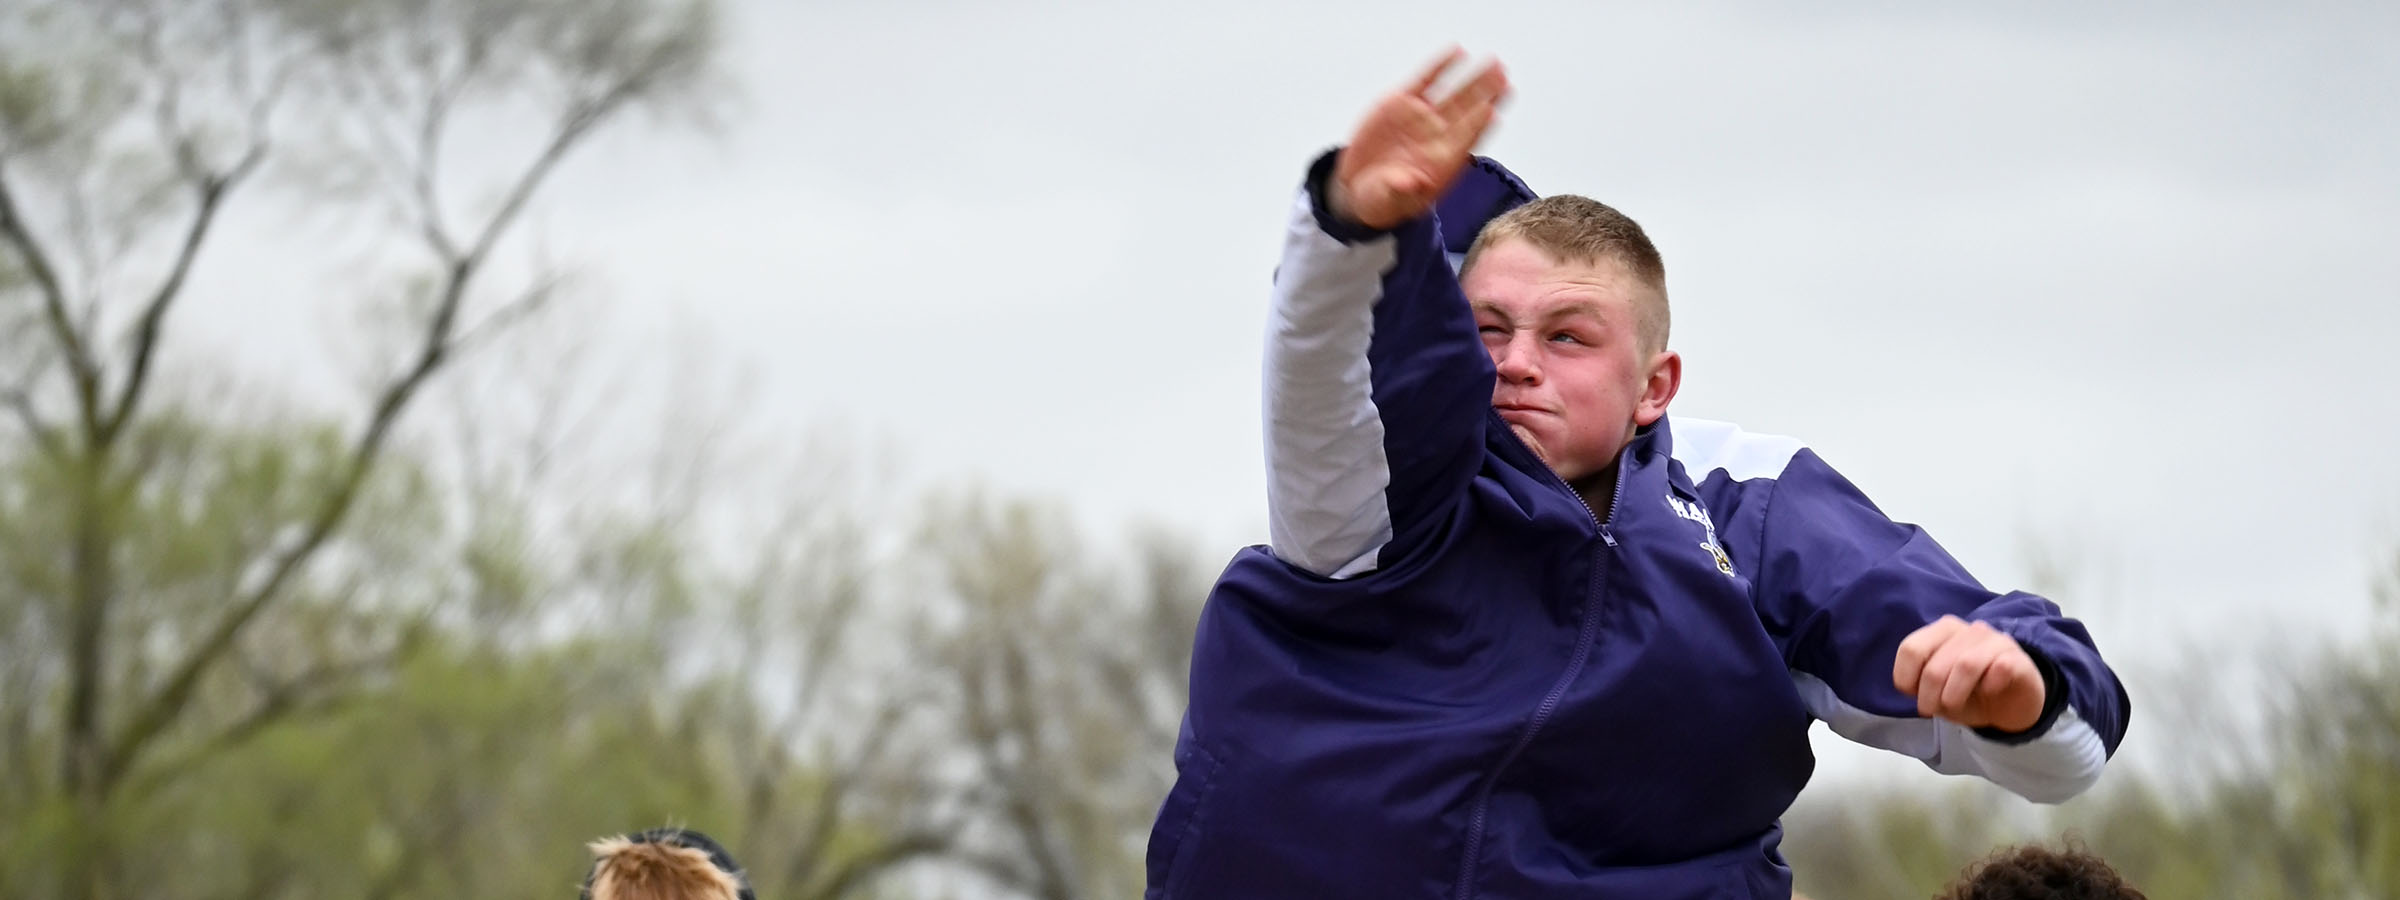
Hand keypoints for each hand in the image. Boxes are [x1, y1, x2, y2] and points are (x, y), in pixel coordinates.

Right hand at [1328, 47, 1509, 229]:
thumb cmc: (1383, 197)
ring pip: (1454, 93)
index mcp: (1441, 161)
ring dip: (1475, 77)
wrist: (1359, 186)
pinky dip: (1440, 66)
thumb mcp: (1388, 200)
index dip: (1480, 124)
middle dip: (1487, 93)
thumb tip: (1411, 183)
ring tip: (1494, 62)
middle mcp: (1437, 136)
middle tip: (1504, 76)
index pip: (1467, 138)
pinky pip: (1425, 80)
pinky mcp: (1401, 103)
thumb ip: (1400, 191)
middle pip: (1469, 110)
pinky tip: (1456, 52)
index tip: (1492, 110)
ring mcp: (1422, 117)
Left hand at [1893, 615, 2045, 732]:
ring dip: (1953, 694)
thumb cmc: (1968, 693)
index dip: (1906, 678)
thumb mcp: (1936, 690)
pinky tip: (1989, 692)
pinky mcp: (2018, 658)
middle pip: (1935, 665)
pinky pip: (2001, 668)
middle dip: (1928, 695)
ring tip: (1953, 706)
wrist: (2011, 704)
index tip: (1913, 695)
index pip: (1911, 649)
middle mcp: (1968, 630)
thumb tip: (1911, 687)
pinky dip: (1990, 685)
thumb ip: (1919, 682)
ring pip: (1966, 665)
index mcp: (1942, 631)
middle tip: (1931, 710)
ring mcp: (1996, 642)